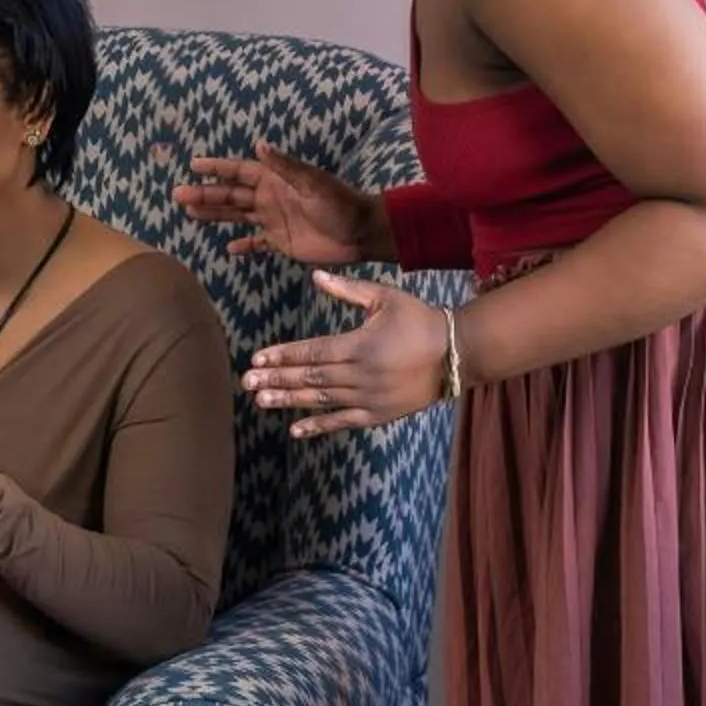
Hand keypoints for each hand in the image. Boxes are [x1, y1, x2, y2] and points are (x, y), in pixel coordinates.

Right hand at [176, 141, 388, 266]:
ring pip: (236, 216)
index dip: (216, 168)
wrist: (360, 233)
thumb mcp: (313, 182)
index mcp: (274, 180)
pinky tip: (228, 247)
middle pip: (230, 194)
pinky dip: (243, 245)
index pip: (239, 171)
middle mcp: (269, 198)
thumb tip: (260, 145)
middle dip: (205, 194)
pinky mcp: (280, 241)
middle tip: (178, 195)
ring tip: (190, 214)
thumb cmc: (340, 203)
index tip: (193, 166)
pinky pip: (256, 242)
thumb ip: (285, 166)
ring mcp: (273, 220)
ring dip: (215, 214)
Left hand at [244, 272, 450, 437]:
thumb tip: (315, 276)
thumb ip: (348, 290)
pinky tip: (295, 429)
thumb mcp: (385, 297)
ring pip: (322, 401)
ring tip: (261, 401)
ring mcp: (370, 397)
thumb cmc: (420, 320)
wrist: (458, 353)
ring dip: (290, 401)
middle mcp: (361, 374)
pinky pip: (344, 422)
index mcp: (360, 344)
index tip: (258, 358)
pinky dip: (319, 426)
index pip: (312, 351)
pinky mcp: (380, 414)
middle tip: (247, 382)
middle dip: (277, 379)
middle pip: (311, 378)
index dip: (284, 356)